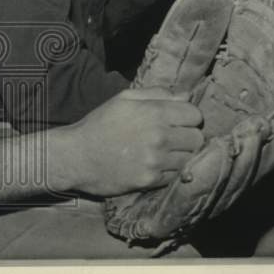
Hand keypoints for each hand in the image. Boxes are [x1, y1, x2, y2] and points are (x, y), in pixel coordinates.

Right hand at [65, 87, 204, 196]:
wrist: (77, 156)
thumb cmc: (100, 124)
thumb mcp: (124, 99)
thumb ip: (157, 93)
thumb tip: (186, 96)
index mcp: (153, 112)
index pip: (195, 115)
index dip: (189, 117)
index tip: (179, 121)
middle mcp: (159, 136)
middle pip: (197, 138)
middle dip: (188, 137)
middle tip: (174, 139)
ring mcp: (156, 160)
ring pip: (190, 158)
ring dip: (180, 156)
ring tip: (164, 153)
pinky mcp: (150, 180)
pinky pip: (176, 175)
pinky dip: (170, 171)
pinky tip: (156, 165)